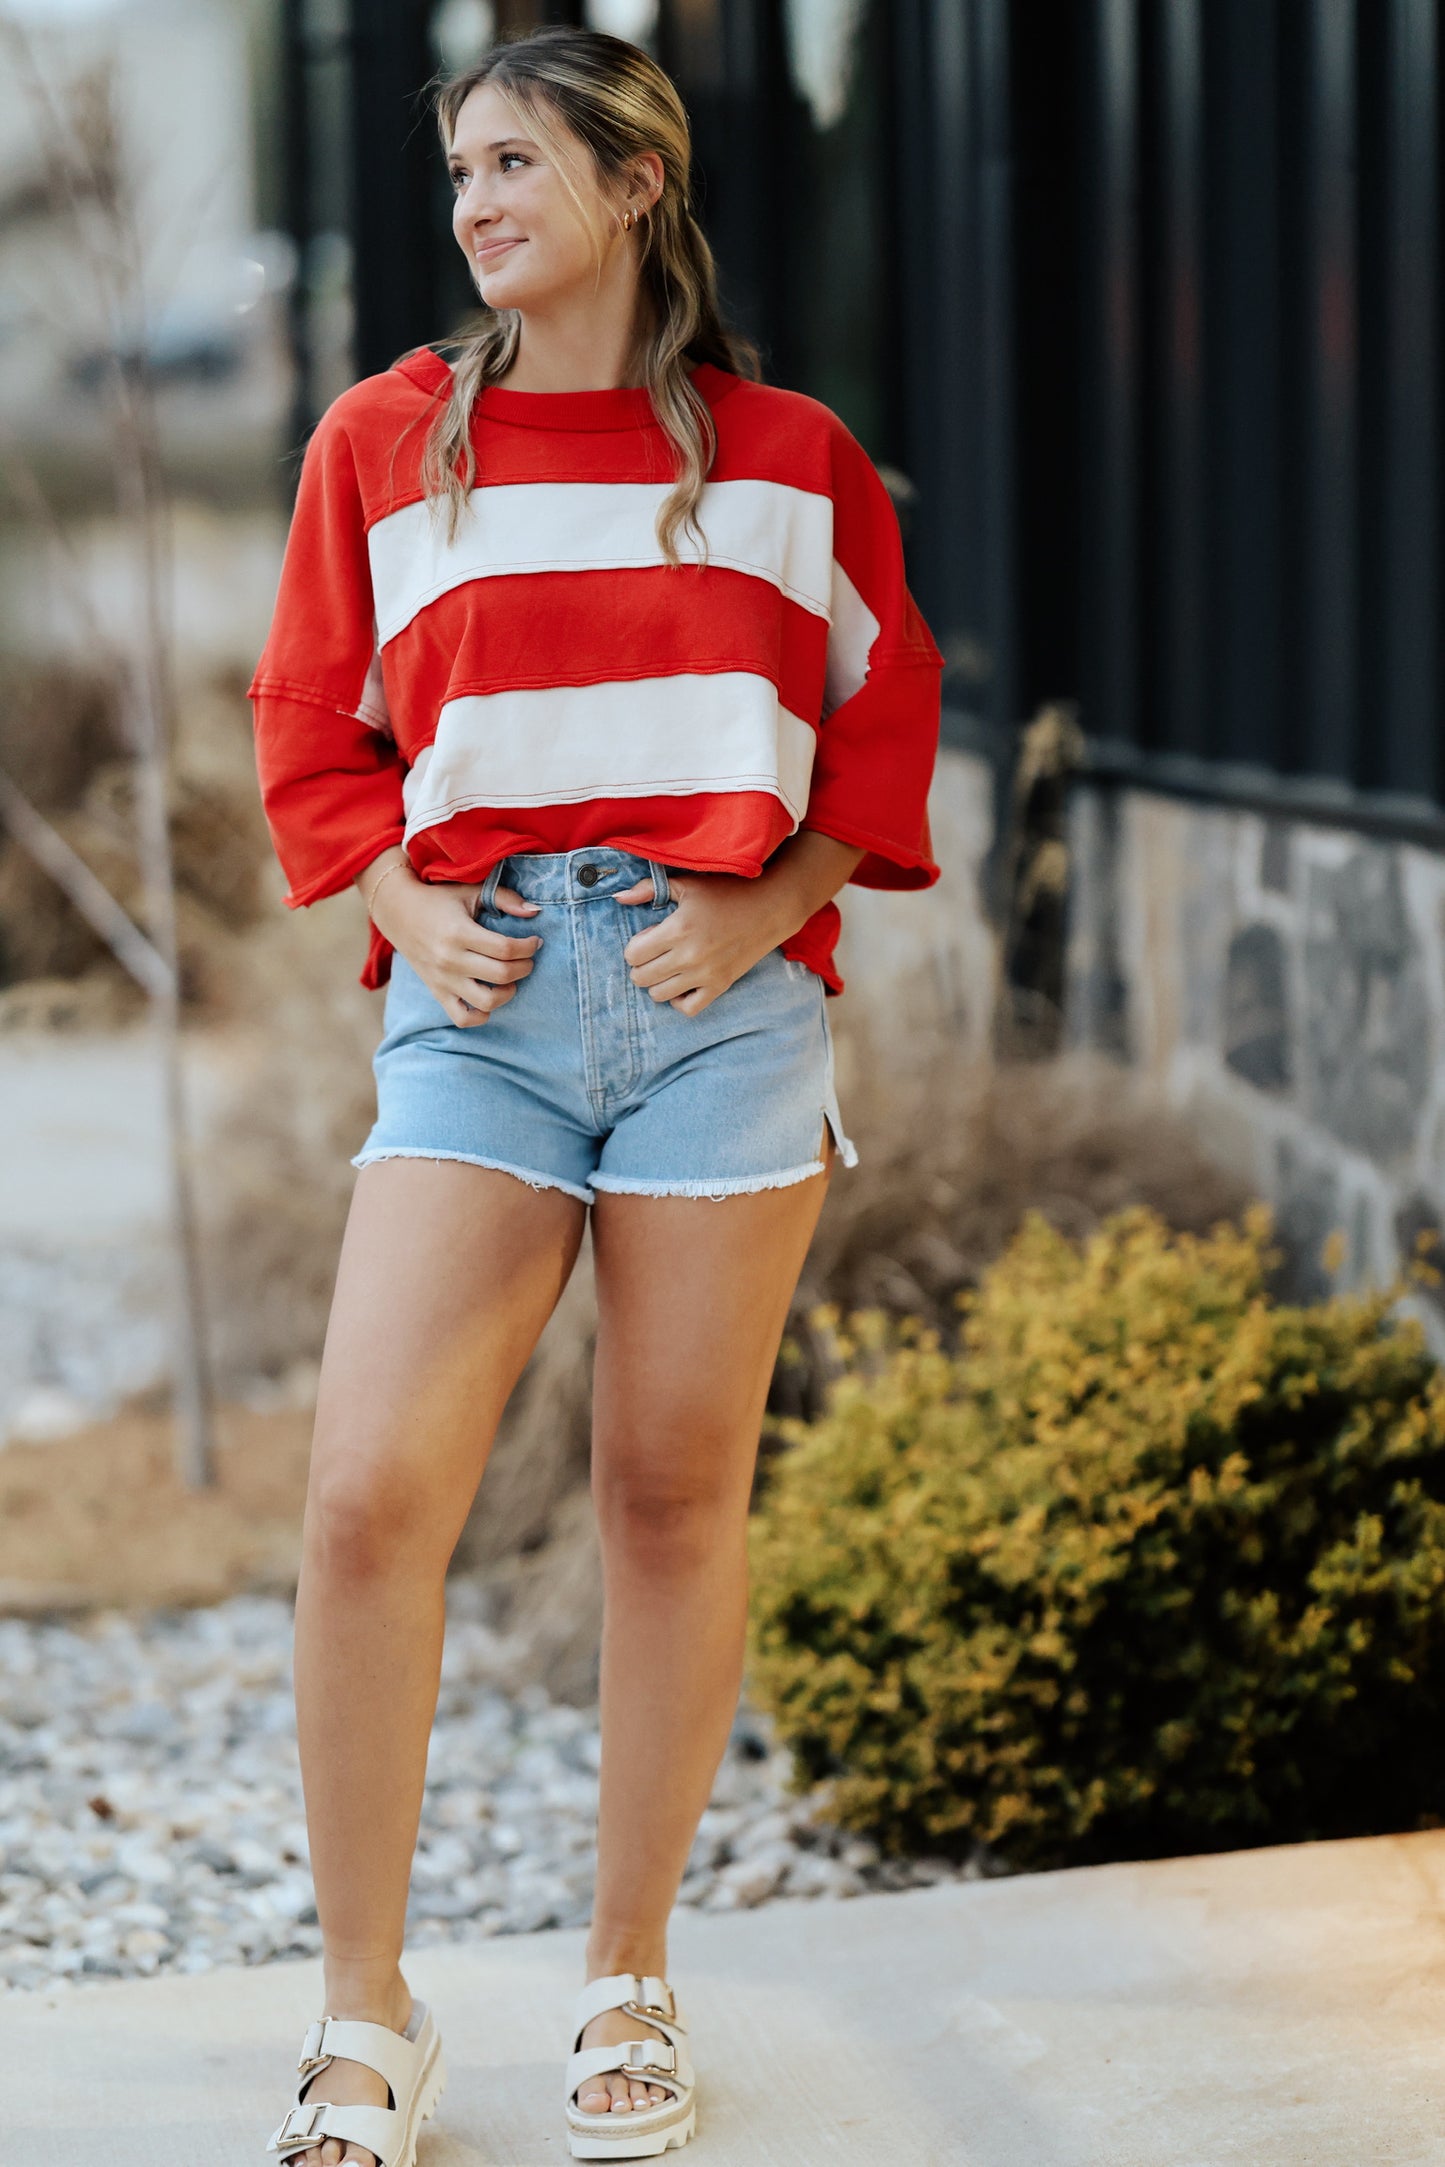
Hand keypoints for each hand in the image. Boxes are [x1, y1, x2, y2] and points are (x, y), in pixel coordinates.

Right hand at [367, 862, 541, 1027]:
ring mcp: (443, 980)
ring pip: (486, 1002)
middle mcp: (450, 960)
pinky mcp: (437, 993)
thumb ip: (504, 898)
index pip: (506, 949)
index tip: (535, 942)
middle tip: (527, 959)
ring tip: (509, 980)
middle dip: (525, 967)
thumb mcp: (470, 892)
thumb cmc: (439, 901)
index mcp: (459, 932)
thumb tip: (535, 912)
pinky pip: (463, 1018)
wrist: (398, 913)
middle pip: (502, 975)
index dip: (528, 947)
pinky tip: (489, 996)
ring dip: (507, 993)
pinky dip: (481, 1014)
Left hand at [616, 869, 795, 1014]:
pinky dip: (679, 1000)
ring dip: (657, 982)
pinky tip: (682, 984)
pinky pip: (688, 1009)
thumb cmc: (728, 892)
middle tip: (656, 953)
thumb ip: (648, 889)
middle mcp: (689, 956)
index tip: (649, 936)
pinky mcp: (720, 986)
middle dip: (641, 965)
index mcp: (678, 929)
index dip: (636, 945)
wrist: (770, 907)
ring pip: (658, 995)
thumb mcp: (687, 884)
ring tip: (668, 967)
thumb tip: (618, 898)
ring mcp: (705, 975)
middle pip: (641, 978)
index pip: (633, 955)